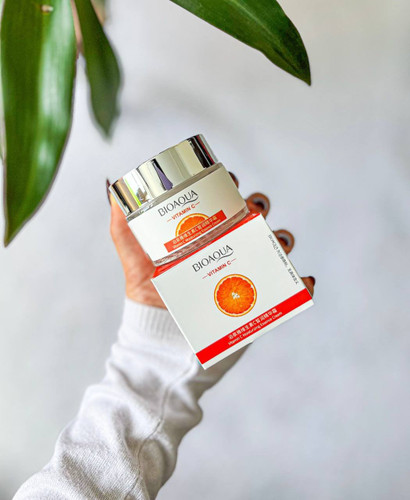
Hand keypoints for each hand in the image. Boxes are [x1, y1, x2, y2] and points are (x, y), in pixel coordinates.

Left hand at [108, 176, 315, 307]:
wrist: (164, 342)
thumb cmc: (152, 300)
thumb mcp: (135, 261)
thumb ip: (124, 228)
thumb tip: (115, 191)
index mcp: (205, 235)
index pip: (224, 201)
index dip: (231, 185)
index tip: (229, 180)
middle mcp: (228, 248)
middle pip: (254, 217)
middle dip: (258, 206)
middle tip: (249, 210)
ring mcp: (244, 271)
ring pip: (274, 245)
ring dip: (282, 238)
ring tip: (275, 241)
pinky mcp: (257, 297)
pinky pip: (287, 287)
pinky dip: (301, 282)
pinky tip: (301, 279)